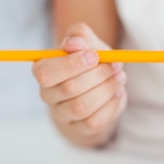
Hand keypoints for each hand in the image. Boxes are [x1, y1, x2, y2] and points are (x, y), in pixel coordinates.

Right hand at [31, 22, 127, 146]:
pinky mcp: (79, 128)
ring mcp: (62, 114)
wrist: (98, 87)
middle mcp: (48, 95)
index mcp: (43, 71)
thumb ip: (80, 35)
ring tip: (120, 77)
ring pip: (81, 107)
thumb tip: (76, 43)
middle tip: (117, 65)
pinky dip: (110, 106)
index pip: (46, 73)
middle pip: (68, 89)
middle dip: (97, 75)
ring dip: (106, 90)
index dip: (71, 65)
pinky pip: (93, 122)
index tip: (94, 56)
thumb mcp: (87, 43)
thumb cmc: (89, 62)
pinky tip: (117, 93)